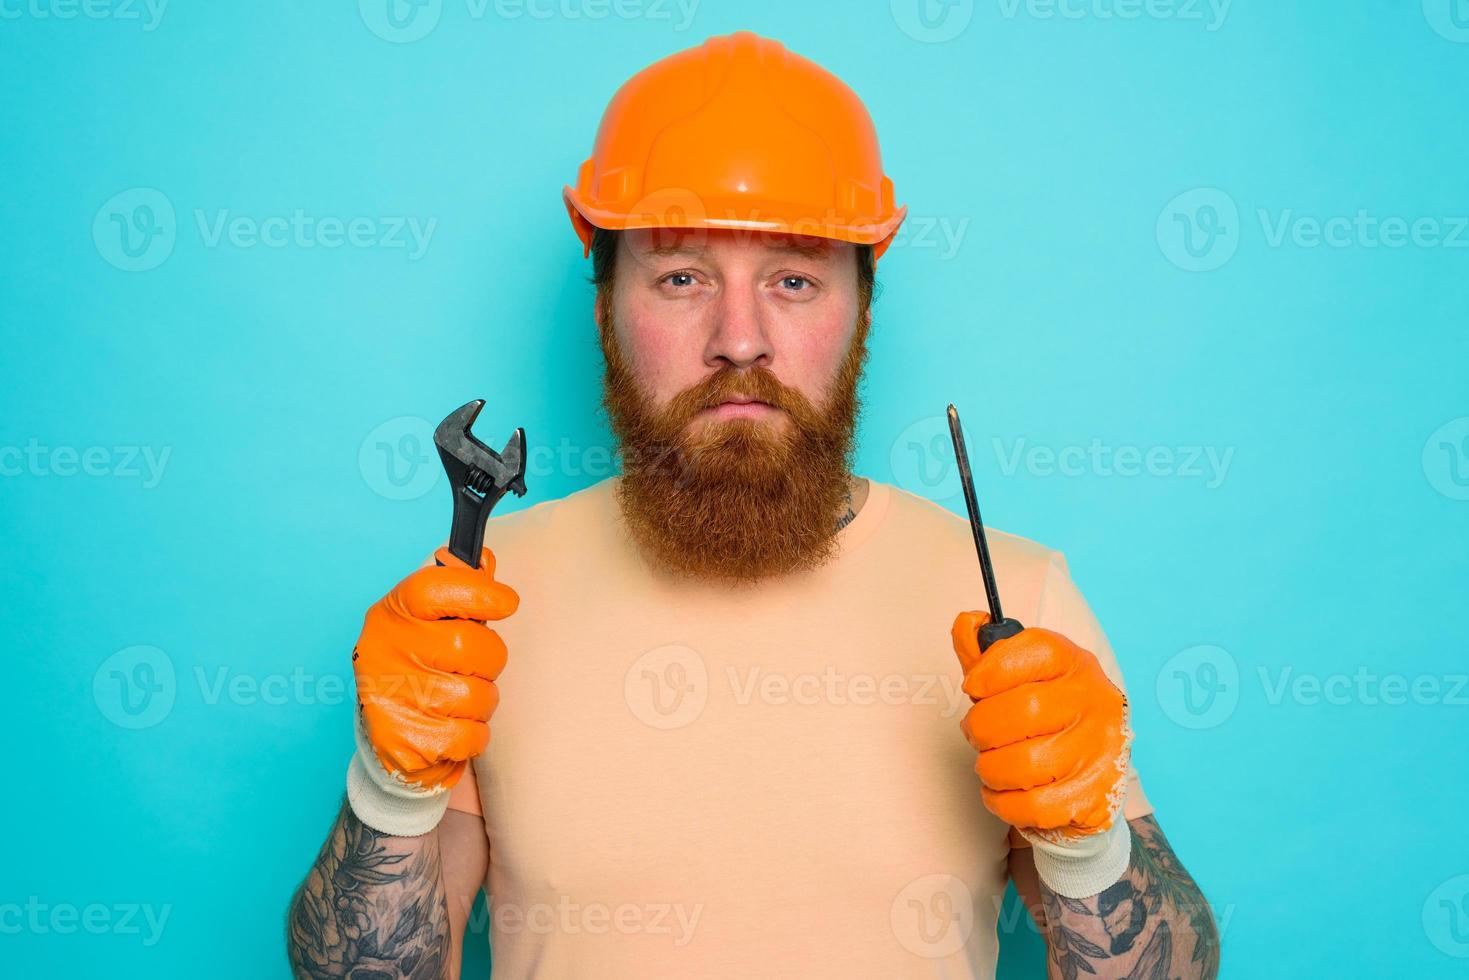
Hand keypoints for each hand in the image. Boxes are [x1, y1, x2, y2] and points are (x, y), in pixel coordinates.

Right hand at [352, 546, 518, 791]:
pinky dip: (473, 735)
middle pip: (470, 644)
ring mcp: (393, 697)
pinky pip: (472, 734)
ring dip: (481, 701)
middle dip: (488, 660)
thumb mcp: (429, 622)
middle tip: (471, 668)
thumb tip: (486, 561)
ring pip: (477, 693)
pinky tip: (451, 728)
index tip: (507, 602)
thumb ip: (459, 591)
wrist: (394, 738)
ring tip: (457, 701)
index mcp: (392, 614)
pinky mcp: (407, 741)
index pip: (433, 587)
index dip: (478, 591)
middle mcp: (385, 651)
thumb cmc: (422, 668)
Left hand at [950, 610, 1129, 842]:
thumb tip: (965, 622)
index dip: (992, 667)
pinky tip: (1003, 791)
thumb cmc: (1044, 720)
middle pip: (1021, 710)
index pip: (1035, 648)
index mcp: (1075, 664)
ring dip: (989, 769)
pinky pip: (1031, 805)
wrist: (1090, 778)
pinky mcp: (1094, 796)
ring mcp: (1099, 751)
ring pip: (1022, 763)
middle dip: (981, 727)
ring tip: (990, 764)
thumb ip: (985, 654)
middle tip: (976, 734)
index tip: (973, 685)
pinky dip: (1003, 802)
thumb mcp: (1017, 679)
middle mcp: (1095, 702)